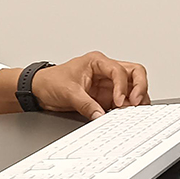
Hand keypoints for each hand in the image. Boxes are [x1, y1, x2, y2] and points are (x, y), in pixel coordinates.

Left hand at [33, 51, 149, 118]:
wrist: (40, 90)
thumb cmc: (51, 82)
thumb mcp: (68, 92)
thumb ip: (85, 104)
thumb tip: (100, 115)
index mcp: (96, 62)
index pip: (119, 70)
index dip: (122, 86)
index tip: (120, 101)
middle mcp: (105, 71)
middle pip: (135, 73)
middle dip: (139, 88)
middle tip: (135, 104)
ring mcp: (108, 85)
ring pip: (134, 87)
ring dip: (136, 100)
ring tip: (132, 113)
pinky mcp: (107, 98)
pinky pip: (125, 102)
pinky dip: (128, 109)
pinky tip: (125, 116)